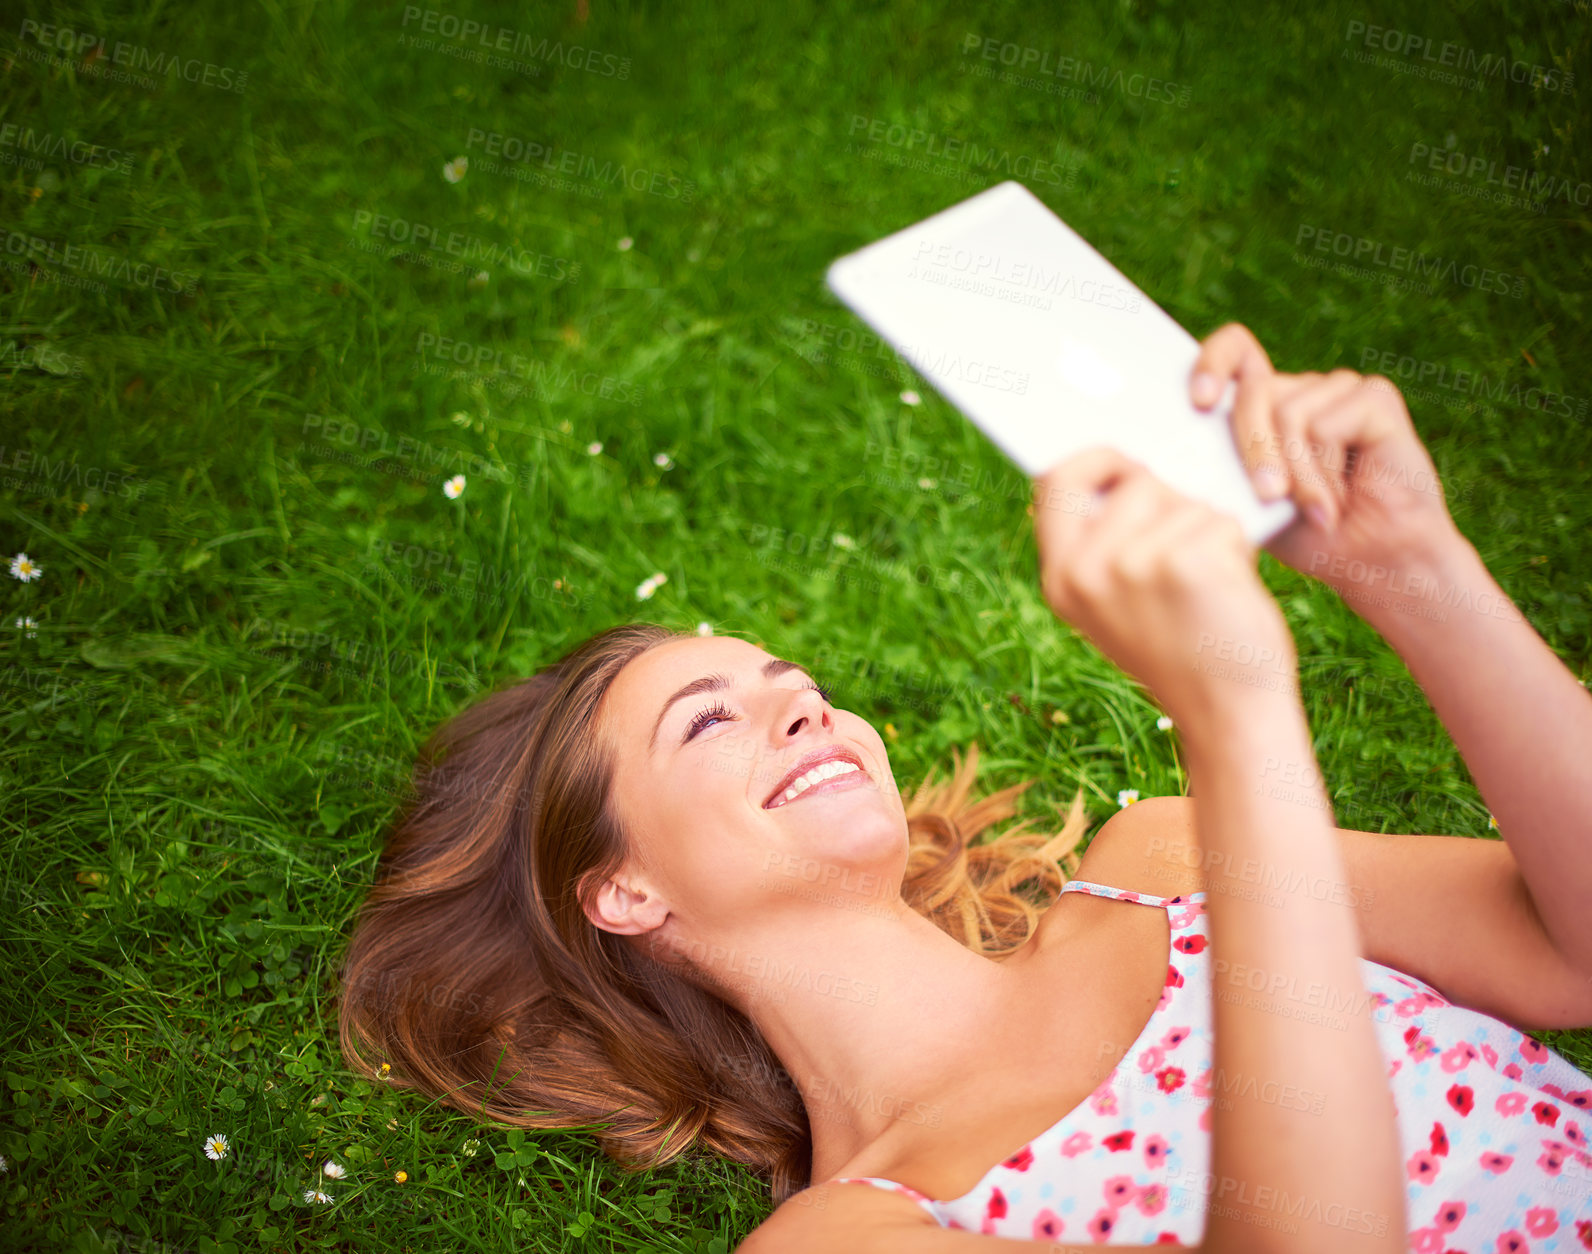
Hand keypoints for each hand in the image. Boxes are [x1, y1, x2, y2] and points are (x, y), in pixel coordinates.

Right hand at [1032, 447, 1297, 730]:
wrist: (1228, 714)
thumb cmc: (1185, 650)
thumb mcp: (1120, 603)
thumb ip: (1107, 542)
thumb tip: (1132, 467)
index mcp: (1060, 578)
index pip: (1056, 481)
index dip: (1095, 460)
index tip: (1127, 463)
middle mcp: (1085, 571)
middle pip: (1135, 483)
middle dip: (1173, 504)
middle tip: (1186, 556)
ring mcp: (1132, 565)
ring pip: (1184, 500)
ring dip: (1209, 531)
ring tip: (1208, 586)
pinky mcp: (1185, 562)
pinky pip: (1220, 519)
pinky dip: (1237, 547)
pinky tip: (1229, 591)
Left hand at [1189, 323, 1464, 590]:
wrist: (1372, 558)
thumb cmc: (1308, 534)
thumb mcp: (1251, 503)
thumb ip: (1222, 466)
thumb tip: (1183, 450)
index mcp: (1265, 406)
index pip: (1234, 352)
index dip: (1212, 362)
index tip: (1200, 402)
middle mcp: (1301, 389)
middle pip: (1255, 391)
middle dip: (1254, 450)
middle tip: (1268, 496)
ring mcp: (1338, 389)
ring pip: (1288, 413)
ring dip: (1297, 476)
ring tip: (1317, 509)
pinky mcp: (1374, 397)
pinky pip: (1325, 426)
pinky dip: (1324, 474)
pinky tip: (1340, 499)